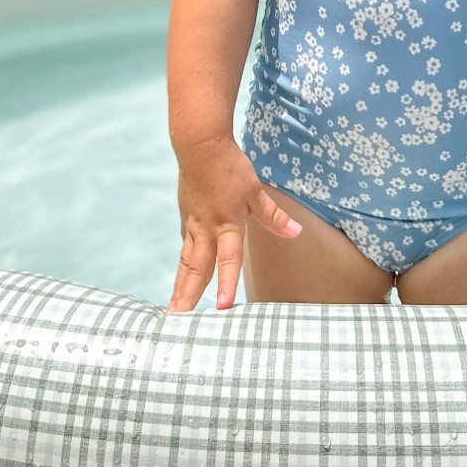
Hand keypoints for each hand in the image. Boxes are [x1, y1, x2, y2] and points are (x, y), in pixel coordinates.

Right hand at [165, 136, 301, 312]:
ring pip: (185, 262)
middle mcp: (205, 230)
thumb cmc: (229, 166)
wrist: (199, 145)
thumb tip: (295, 232)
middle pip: (195, 269)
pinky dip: (184, 265)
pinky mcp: (187, 217)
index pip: (227, 259)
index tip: (221, 307)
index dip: (226, 283)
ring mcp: (192, 224)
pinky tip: (183, 275)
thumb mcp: (254, 190)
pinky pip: (186, 246)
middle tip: (177, 321)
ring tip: (172, 310)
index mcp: (225, 224)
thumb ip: (272, 215)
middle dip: (187, 296)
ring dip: (179, 286)